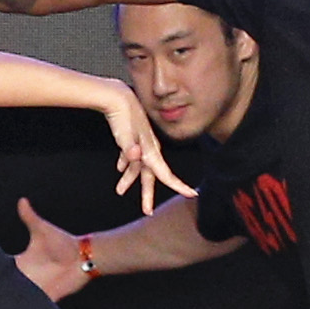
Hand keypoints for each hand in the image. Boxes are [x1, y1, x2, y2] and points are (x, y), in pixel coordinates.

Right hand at [13, 199, 97, 301]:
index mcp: (22, 262)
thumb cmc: (62, 242)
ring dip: (11, 303)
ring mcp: (36, 288)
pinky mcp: (47, 297)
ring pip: (18, 299)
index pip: (1, 269)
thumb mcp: (43, 230)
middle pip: (6, 287)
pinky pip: (34, 308)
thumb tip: (22, 200)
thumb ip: (30, 217)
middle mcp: (27, 277)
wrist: (83, 257)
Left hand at [99, 92, 182, 209]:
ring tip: (120, 190)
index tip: (191, 194)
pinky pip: (131, 157)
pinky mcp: (133, 139)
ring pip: (138, 167)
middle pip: (151, 176)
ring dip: (130, 179)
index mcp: (150, 151)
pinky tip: (119, 168)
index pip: (166, 174)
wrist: (118, 97)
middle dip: (147, 194)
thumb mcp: (125, 135)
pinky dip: (126, 164)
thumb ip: (128, 148)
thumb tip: (134, 155)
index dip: (179, 185)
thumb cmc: (123, 116)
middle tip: (147, 211)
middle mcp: (149, 149)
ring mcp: (141, 144)